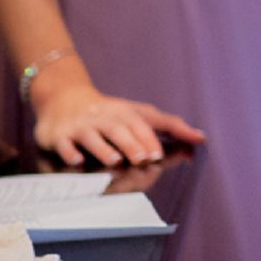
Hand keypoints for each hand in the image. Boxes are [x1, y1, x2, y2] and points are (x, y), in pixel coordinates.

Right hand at [31, 67, 203, 167]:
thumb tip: (202, 138)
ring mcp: (80, 127)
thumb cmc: (111, 112)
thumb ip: (169, 126)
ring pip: (92, 137)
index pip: (140, 126)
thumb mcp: (139, 114)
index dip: (149, 139)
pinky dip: (70, 153)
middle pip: (119, 130)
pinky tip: (76, 162)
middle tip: (143, 159)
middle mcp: (104, 118)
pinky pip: (64, 145)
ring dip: (103, 149)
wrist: (64, 98)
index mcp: (125, 114)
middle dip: (131, 144)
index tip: (158, 155)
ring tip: (115, 160)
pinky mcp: (58, 136)